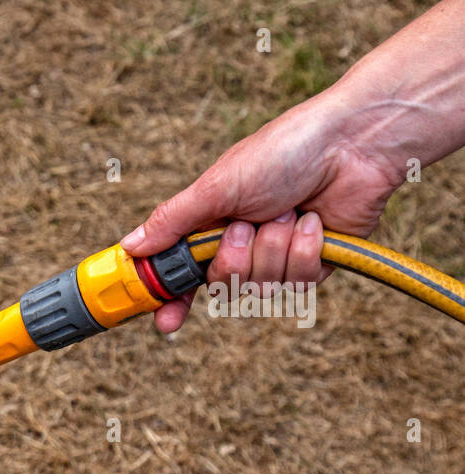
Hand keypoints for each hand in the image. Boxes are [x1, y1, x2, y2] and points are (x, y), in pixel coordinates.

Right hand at [120, 94, 405, 332]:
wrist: (352, 144)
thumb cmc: (283, 151)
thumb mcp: (216, 187)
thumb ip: (172, 222)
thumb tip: (129, 247)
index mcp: (213, 224)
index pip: (183, 272)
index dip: (172, 300)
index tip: (165, 321)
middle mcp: (243, 243)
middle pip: (222, 284)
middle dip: (234, 258)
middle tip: (244, 226)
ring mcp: (279, 255)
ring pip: (261, 286)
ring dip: (273, 248)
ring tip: (287, 213)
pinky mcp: (315, 264)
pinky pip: (298, 282)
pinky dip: (304, 250)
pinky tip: (314, 222)